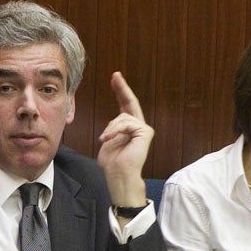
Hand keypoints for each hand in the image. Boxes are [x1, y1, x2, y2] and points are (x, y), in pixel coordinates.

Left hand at [96, 72, 153, 210]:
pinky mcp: (145, 132)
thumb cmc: (112, 163)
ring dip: (110, 128)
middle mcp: (139, 126)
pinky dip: (115, 131)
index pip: (125, 105)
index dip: (121, 91)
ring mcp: (143, 129)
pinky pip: (126, 123)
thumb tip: (109, 126)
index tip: (115, 78)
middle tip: (115, 75)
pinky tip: (110, 139)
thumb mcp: (107, 141)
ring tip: (105, 140)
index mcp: (128, 128)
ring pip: (122, 117)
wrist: (119, 175)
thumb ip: (110, 130)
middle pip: (130, 102)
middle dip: (122, 88)